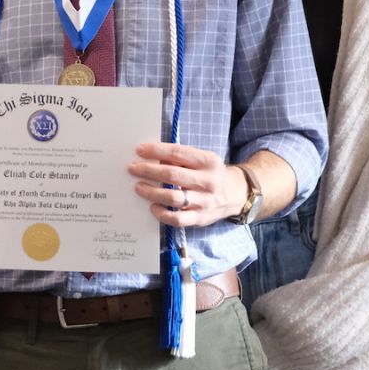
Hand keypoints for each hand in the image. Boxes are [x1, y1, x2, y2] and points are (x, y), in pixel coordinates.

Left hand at [129, 141, 244, 227]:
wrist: (235, 194)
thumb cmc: (210, 173)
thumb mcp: (201, 160)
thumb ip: (180, 158)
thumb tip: (151, 157)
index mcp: (208, 162)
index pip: (178, 153)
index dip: (156, 151)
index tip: (139, 150)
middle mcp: (208, 182)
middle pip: (172, 175)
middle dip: (148, 170)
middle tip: (133, 168)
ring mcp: (205, 202)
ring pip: (173, 198)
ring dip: (151, 192)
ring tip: (139, 187)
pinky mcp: (200, 218)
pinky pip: (177, 219)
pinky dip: (161, 213)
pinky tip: (152, 207)